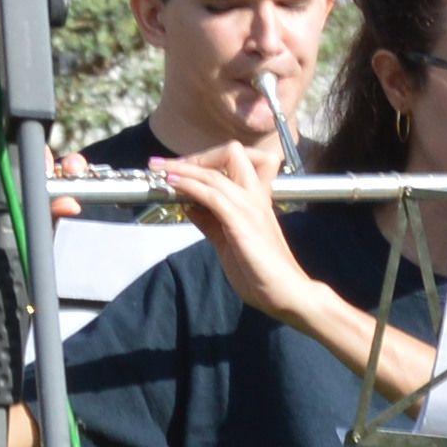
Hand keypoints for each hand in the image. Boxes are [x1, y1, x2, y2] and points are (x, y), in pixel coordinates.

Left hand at [142, 135, 298, 310]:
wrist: (286, 293)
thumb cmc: (261, 273)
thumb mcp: (227, 242)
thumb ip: (210, 222)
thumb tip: (190, 206)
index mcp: (255, 199)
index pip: (235, 162)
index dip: (206, 160)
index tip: (179, 168)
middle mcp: (254, 196)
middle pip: (231, 153)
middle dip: (197, 156)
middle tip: (168, 166)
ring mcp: (249, 206)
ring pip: (214, 173)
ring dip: (183, 168)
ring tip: (160, 170)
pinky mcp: (241, 221)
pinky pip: (212, 195)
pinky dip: (189, 186)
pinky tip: (173, 184)